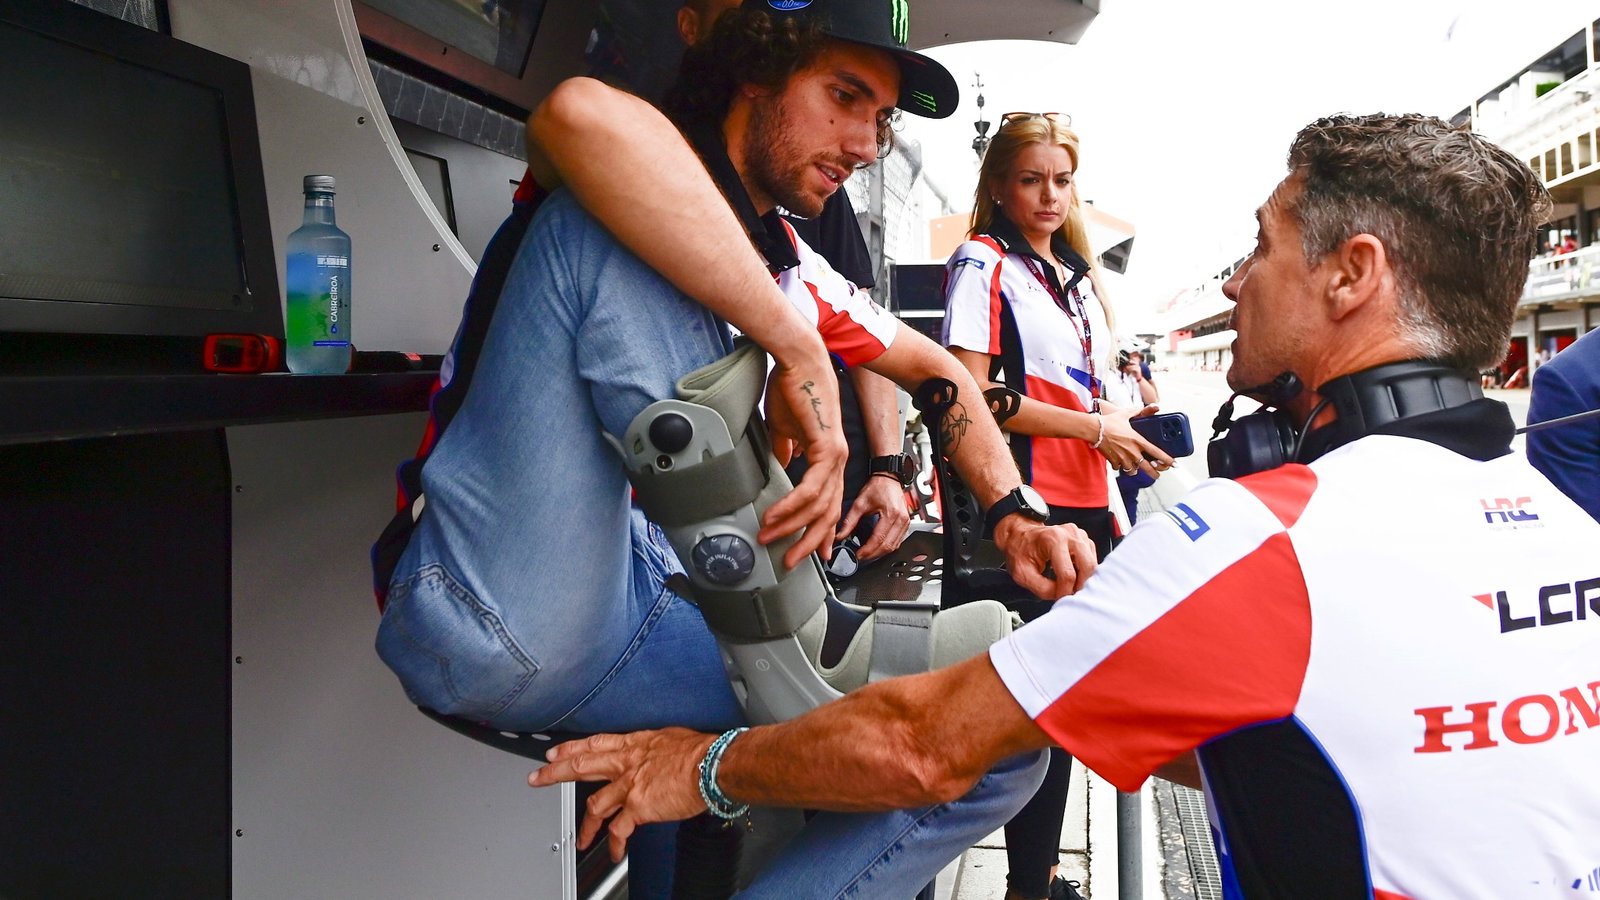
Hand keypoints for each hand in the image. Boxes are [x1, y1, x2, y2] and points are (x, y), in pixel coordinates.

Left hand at [529, 728, 717, 862]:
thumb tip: (656, 754)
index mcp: (635, 744)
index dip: (572, 748)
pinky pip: (620, 830)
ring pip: (594, 804)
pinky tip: (615, 853)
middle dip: (555, 773)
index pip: (595, 744)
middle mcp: (627, 763)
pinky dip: (615, 845)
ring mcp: (629, 786)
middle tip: (538, 778)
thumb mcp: (670, 738)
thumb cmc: (699, 751)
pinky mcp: (638, 807)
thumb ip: (655, 749)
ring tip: (578, 838)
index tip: (557, 752)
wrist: (711, 765)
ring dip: (584, 825)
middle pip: (581, 767)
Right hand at [760, 356, 847, 566]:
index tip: (813, 551)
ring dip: (791, 526)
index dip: (822, 530)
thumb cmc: (792, 388)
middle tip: (790, 560)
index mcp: (830, 458)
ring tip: (769, 538)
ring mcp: (836, 455)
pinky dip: (791, 505)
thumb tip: (781, 466)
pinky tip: (775, 516)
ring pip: (819, 506)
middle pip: (828, 514)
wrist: (798, 361)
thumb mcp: (785, 429)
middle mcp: (838, 460)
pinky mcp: (827, 448)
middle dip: (808, 542)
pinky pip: (810, 488)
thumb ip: (786, 452)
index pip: (830, 503)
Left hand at [836, 475, 911, 560]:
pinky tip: (878, 547)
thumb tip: (841, 535)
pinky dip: (888, 546)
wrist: (889, 478)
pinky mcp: (906, 523)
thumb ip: (850, 521)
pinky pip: (899, 541)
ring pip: (895, 546)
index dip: (868, 550)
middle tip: (861, 556)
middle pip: (888, 546)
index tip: (858, 554)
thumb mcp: (860, 503)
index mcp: (891, 513)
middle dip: (873, 554)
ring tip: (868, 553)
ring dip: (881, 552)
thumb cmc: (878, 486)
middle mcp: (901, 519)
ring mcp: (906, 522)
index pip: (879, 539)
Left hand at [991, 516, 1096, 598]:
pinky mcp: (1084, 538)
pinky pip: (1091, 559)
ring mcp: (1078, 534)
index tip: (1058, 597)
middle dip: (1079, 585)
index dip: (1065, 591)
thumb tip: (1062, 596)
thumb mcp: (1022, 574)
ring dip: (1083, 578)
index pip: (1068, 574)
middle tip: (1068, 593)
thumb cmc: (1020, 552)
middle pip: (1087, 567)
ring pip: (1092, 564)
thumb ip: (1042, 588)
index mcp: (1053, 539)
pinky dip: (1084, 571)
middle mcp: (1069, 533)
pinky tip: (1072, 573)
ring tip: (1068, 583)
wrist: (1021, 535)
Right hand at [1096, 403, 1173, 475]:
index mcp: (1138, 441)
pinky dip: (1121, 466)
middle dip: (1155, 473)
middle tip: (1157, 475)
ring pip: (1133, 470)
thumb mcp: (1126, 414)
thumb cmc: (1109, 422)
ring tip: (1136, 468)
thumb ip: (1140, 412)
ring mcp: (1123, 458)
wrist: (1094, 429)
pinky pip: (1119, 468)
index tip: (1172, 463)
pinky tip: (1121, 462)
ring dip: (1135, 470)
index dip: (1166, 459)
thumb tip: (1153, 406)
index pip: (1156, 453)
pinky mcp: (1113, 461)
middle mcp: (1132, 452)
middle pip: (1147, 468)